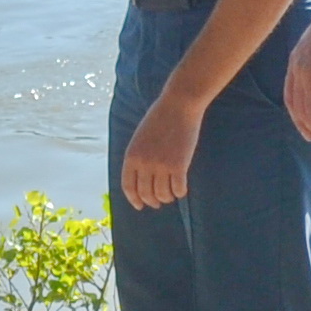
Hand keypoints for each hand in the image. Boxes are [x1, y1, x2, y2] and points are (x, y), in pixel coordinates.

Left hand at [118, 90, 205, 209]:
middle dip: (152, 201)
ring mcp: (161, 166)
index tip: (140, 205)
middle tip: (159, 203)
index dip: (134, 199)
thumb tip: (142, 180)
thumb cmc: (160, 119)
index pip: (128, 187)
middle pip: (146, 194)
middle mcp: (144, 163)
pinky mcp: (179, 166)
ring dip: (167, 198)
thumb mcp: (140, 138)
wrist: (178, 105)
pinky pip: (178, 189)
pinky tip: (182, 189)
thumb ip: (138, 157)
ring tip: (171, 195)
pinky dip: (180, 192)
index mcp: (131, 156)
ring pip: (163, 194)